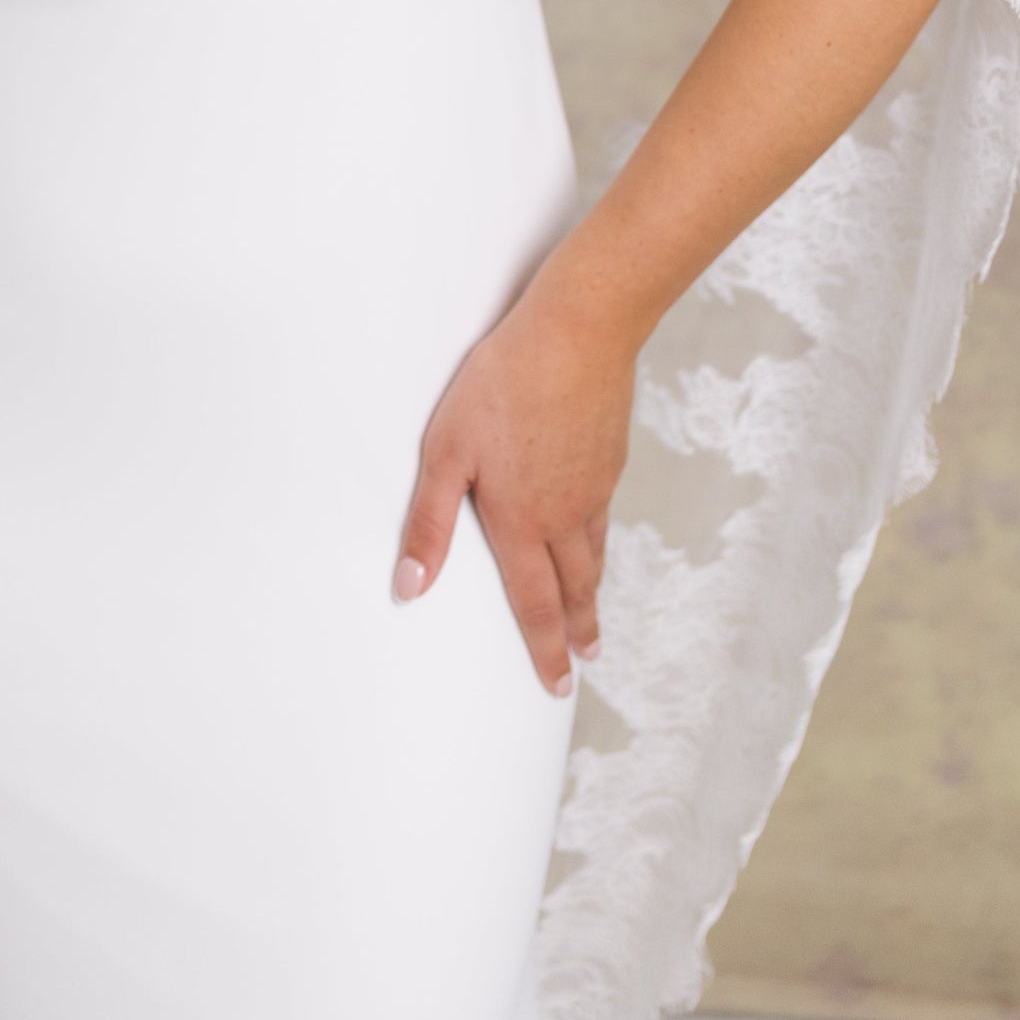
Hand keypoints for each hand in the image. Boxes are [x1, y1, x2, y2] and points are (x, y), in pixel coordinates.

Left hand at [394, 259, 636, 693]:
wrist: (580, 333)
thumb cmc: (503, 385)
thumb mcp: (446, 451)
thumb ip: (428, 522)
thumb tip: (410, 589)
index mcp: (521, 521)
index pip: (534, 604)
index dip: (544, 650)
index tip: (557, 686)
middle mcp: (565, 514)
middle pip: (574, 586)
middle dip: (577, 629)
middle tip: (586, 660)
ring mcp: (594, 484)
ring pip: (594, 551)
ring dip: (592, 589)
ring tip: (592, 609)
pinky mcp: (609, 454)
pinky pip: (604, 513)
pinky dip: (601, 540)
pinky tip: (594, 529)